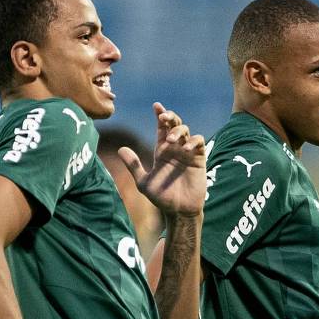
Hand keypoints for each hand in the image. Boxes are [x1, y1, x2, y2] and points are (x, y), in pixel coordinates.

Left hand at [118, 102, 205, 216]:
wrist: (179, 211)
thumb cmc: (162, 198)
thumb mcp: (144, 182)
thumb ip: (134, 166)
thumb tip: (120, 149)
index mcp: (161, 151)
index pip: (161, 129)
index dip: (160, 116)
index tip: (156, 106)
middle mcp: (174, 149)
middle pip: (174, 125)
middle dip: (170, 117)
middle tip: (163, 117)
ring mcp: (187, 153)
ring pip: (186, 131)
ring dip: (178, 130)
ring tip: (171, 140)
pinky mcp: (199, 159)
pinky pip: (199, 142)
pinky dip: (193, 140)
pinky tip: (185, 147)